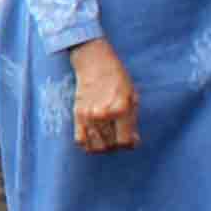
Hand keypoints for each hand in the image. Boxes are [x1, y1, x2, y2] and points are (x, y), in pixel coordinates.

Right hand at [68, 38, 140, 154]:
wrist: (94, 63)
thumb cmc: (118, 79)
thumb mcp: (132, 97)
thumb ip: (132, 121)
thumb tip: (133, 142)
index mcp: (121, 109)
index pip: (124, 142)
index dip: (129, 143)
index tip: (130, 138)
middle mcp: (103, 115)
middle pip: (110, 146)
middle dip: (117, 145)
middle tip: (119, 136)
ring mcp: (88, 116)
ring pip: (95, 146)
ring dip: (103, 146)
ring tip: (108, 137)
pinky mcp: (77, 115)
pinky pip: (80, 141)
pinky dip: (88, 144)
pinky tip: (94, 137)